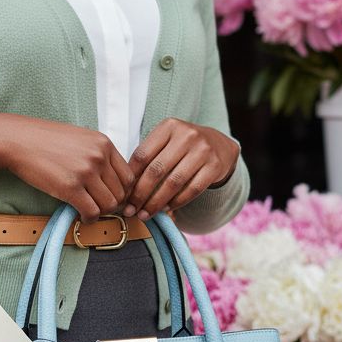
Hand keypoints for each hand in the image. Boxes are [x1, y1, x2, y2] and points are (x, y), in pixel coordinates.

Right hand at [0, 113, 134, 223]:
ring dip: (101, 212)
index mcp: (103, 143)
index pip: (129, 176)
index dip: (123, 191)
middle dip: (112, 203)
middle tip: (100, 206)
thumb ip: (97, 154)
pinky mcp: (70, 188)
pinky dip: (89, 218)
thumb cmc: (44, 139)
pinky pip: (92, 211)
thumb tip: (109, 177)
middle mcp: (98, 156)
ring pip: (109, 204)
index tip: (112, 196)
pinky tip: (82, 215)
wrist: (17, 140)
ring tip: (90, 210)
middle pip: (121, 192)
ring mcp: (85, 172)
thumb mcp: (79, 138)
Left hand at [122, 120, 239, 220]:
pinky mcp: (214, 166)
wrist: (219, 145)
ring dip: (156, 203)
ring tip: (145, 214)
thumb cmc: (184, 147)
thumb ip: (148, 158)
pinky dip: (176, 202)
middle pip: (156, 170)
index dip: (130, 178)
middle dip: (140, 194)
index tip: (123, 195)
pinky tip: (166, 209)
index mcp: (168, 127)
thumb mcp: (166, 142)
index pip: (142, 155)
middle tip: (131, 210)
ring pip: (173, 183)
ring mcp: (203, 150)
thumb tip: (126, 188)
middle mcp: (186, 135)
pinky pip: (192, 190)